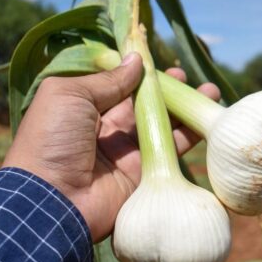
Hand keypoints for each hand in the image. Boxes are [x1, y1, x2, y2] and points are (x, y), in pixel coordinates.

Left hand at [3, 53, 219, 242]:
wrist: (52, 201)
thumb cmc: (51, 140)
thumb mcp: (69, 95)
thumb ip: (107, 80)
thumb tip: (136, 60)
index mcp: (82, 110)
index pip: (116, 86)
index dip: (137, 73)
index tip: (157, 60)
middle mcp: (105, 131)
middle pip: (142, 104)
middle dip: (165, 89)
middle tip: (184, 76)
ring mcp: (126, 153)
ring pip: (161, 125)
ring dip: (184, 109)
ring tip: (209, 91)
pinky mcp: (143, 174)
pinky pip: (170, 150)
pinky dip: (190, 135)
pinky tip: (206, 119)